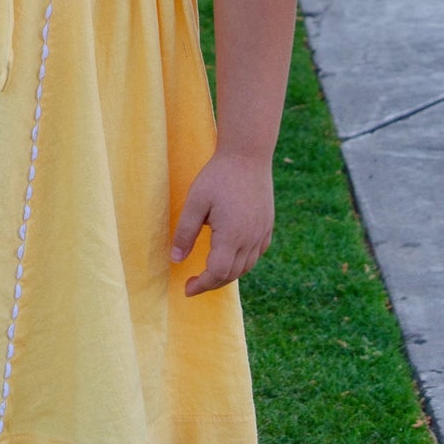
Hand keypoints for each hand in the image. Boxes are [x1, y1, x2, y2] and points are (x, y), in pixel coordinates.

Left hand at [169, 152, 273, 296]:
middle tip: (194, 284)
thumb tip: (176, 260)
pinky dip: (243, 262)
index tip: (187, 288)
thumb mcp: (195, 203)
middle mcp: (251, 239)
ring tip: (210, 273)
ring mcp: (262, 232)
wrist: (247, 155)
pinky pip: (257, 253)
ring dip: (228, 274)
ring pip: (247, 266)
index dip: (202, 285)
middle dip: (212, 283)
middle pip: (233, 274)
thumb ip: (185, 233)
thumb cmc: (218, 176)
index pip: (217, 273)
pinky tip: (232, 257)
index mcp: (232, 236)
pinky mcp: (267, 225)